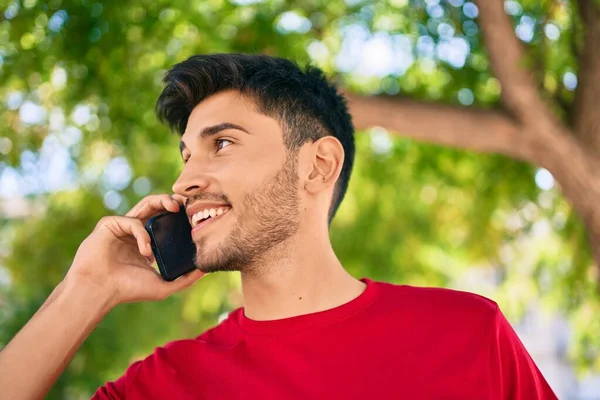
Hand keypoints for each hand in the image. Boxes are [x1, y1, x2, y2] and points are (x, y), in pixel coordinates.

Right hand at [64, 194, 204, 309]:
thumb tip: (206, 270)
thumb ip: (185, 279)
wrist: (100, 291)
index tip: (195, 214)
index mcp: (146, 241)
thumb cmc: (128, 290)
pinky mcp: (109, 224)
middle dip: (173, 200)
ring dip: (162, 201)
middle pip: (157, 206)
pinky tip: (145, 252)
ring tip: (174, 208)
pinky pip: (132, 221)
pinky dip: (143, 235)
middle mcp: (135, 230)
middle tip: (187, 204)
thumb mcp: (164, 286)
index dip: (179, 214)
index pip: (165, 220)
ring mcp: (122, 226)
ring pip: (145, 204)